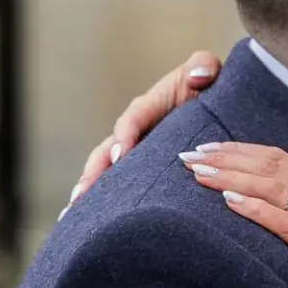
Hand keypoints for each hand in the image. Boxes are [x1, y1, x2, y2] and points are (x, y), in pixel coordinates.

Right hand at [65, 50, 221, 212]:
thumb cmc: (207, 84)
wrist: (212, 102)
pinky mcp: (139, 170)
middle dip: (94, 172)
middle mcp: (134, 131)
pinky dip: (102, 202)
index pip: (134, 118)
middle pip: (107, 151)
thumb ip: (203, 65)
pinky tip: (85, 222)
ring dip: (91, 191)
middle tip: (82, 194)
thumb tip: (197, 78)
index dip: (125, 134)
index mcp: (149, 107)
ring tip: (75, 213)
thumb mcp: (207, 67)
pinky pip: (118, 186)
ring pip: (106, 172)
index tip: (121, 155)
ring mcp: (134, 152)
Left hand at [184, 143, 287, 287]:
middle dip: (225, 157)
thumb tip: (287, 205)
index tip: (210, 148)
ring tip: (198, 173)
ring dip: (230, 176)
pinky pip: (284, 220)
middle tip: (189, 154)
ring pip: (270, 185)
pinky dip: (254, 207)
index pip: (279, 158)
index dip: (241, 150)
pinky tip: (228, 200)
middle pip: (268, 165)